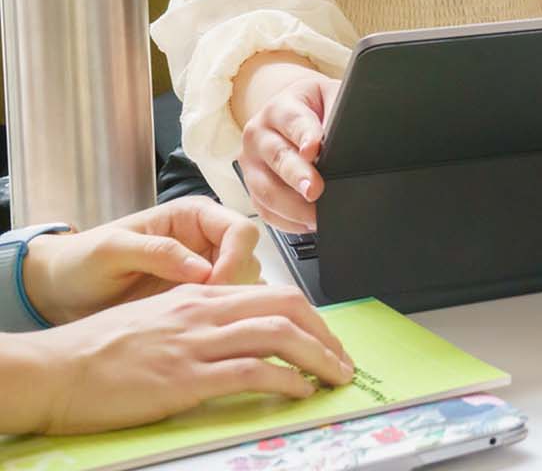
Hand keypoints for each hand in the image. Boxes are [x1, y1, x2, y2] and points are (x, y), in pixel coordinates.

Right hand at [5, 285, 352, 435]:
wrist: (53, 370)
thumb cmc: (97, 351)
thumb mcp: (157, 319)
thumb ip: (198, 321)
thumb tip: (236, 335)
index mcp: (199, 296)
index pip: (274, 294)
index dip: (311, 317)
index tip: (327, 340)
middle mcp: (203, 312)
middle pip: (288, 307)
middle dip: (326, 334)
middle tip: (344, 360)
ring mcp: (194, 344)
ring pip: (278, 336)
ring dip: (319, 357)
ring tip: (336, 377)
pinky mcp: (183, 378)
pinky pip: (250, 372)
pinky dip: (286, 381)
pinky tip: (300, 392)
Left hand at [19, 197, 262, 324]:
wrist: (60, 292)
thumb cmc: (80, 262)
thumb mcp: (111, 250)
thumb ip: (157, 252)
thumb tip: (202, 269)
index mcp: (193, 217)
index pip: (241, 230)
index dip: (235, 258)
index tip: (212, 287)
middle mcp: (207, 241)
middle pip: (250, 258)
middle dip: (235, 284)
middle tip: (207, 310)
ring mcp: (205, 270)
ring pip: (246, 284)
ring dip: (232, 303)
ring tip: (200, 322)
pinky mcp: (198, 299)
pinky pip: (228, 306)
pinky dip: (223, 318)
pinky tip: (199, 331)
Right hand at [239, 69, 339, 231]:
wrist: (293, 111)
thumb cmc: (316, 107)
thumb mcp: (331, 97)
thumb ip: (339, 111)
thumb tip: (350, 137)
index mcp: (280, 108)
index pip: (293, 121)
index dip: (304, 135)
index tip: (314, 149)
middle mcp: (259, 135)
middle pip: (277, 157)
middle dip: (297, 176)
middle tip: (315, 190)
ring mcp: (252, 163)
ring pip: (266, 189)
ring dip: (292, 207)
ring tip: (317, 216)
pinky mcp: (253, 186)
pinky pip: (264, 209)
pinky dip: (285, 220)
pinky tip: (307, 224)